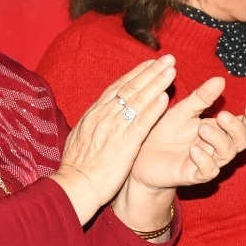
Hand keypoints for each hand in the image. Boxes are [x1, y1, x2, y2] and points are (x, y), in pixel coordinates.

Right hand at [50, 56, 177, 220]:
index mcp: (94, 113)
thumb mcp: (79, 136)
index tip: (150, 63)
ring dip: (156, 84)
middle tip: (168, 59)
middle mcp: (104, 115)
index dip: (136, 73)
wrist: (74, 186)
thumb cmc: (77, 166)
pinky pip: (142, 123)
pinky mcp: (125, 144)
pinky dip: (154, 110)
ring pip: (138, 100)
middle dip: (151, 72)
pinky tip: (165, 99)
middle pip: (131, 88)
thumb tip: (97, 113)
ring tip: (171, 72)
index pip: (118, 87)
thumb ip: (92, 122)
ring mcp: (114, 128)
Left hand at [128, 75, 245, 189]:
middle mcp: (216, 146)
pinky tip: (193, 149)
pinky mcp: (193, 175)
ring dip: (219, 140)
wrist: (141, 155)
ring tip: (202, 128)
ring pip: (227, 155)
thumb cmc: (164, 131)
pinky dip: (204, 160)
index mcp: (217, 129)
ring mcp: (206, 162)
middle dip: (237, 128)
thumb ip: (201, 98)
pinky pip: (208, 171)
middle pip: (242, 141)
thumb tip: (220, 80)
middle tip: (222, 115)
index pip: (244, 125)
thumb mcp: (182, 110)